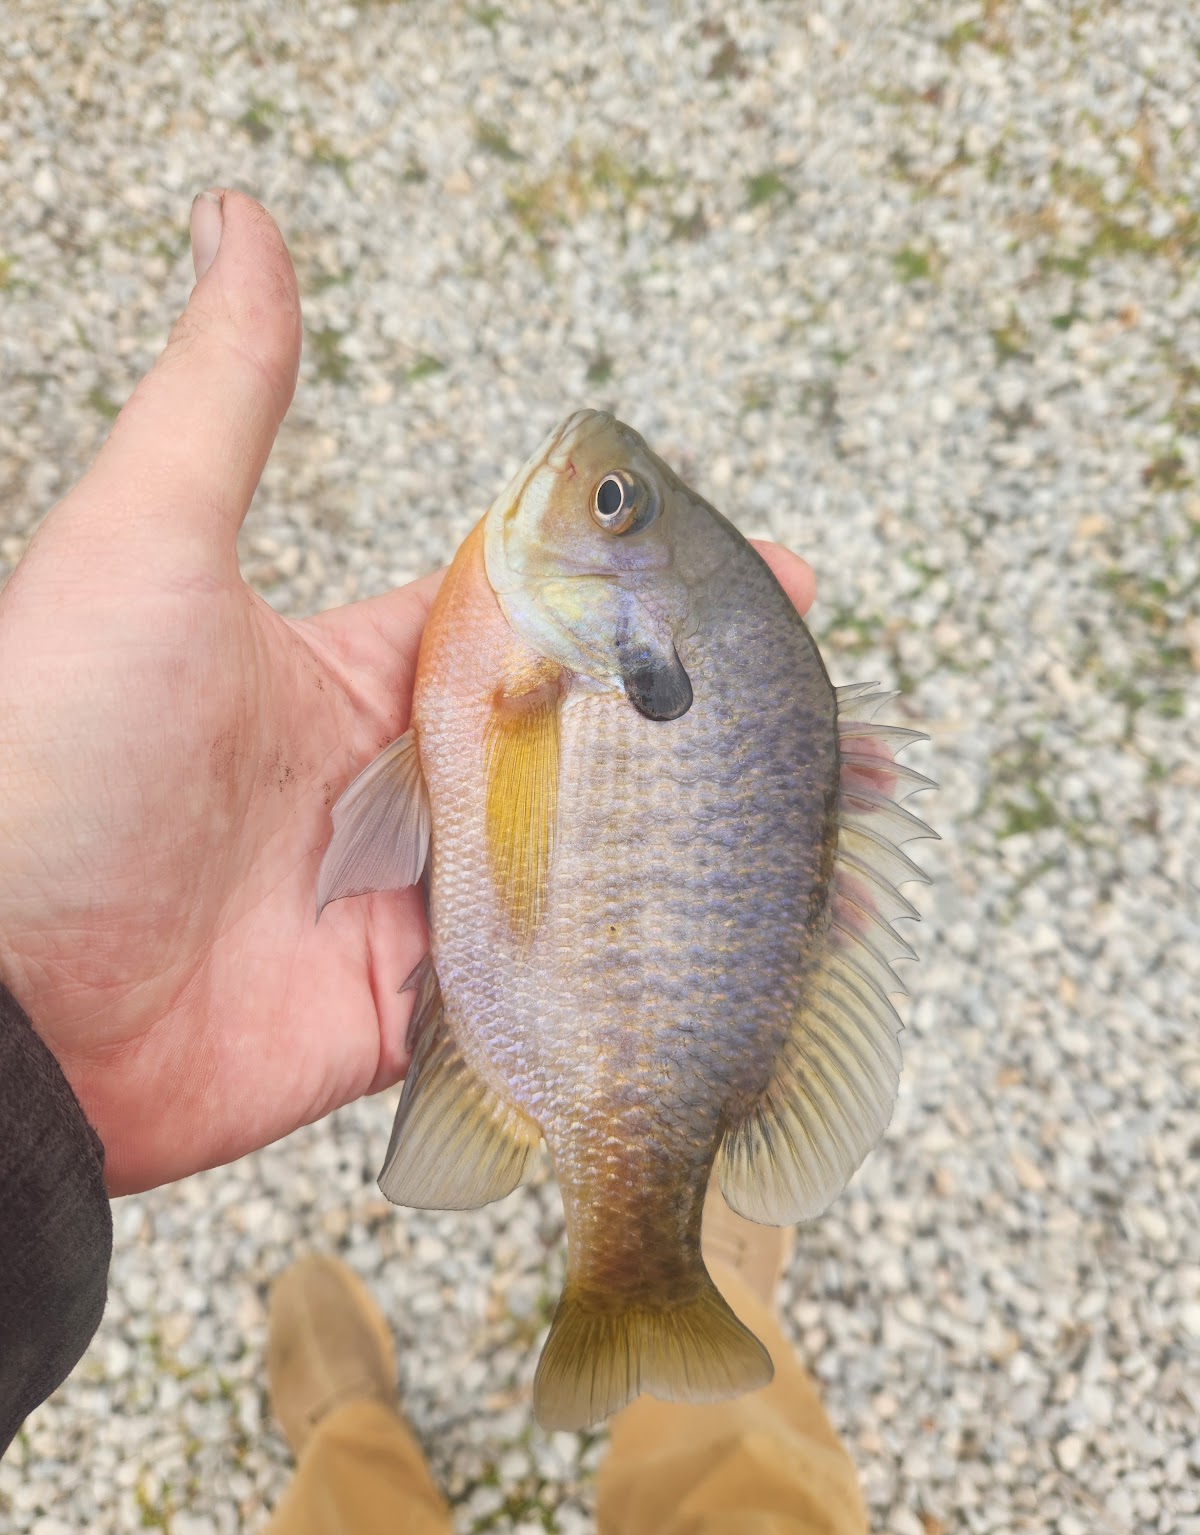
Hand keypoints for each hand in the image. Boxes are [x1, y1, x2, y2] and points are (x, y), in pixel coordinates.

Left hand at [0, 190, 816, 1195]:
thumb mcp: (145, 552)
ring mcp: (416, 910)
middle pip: (596, 758)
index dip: (658, 602)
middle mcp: (406, 789)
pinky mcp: (412, 1021)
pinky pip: (549, 1001)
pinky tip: (753, 968)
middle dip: (722, 743)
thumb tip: (239, 223)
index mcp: (367, 674)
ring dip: (716, 869)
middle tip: (841, 735)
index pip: (545, 623)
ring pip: (597, 883)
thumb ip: (226, 401)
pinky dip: (650, 987)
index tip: (773, 578)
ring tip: (836, 850)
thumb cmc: (47, 756)